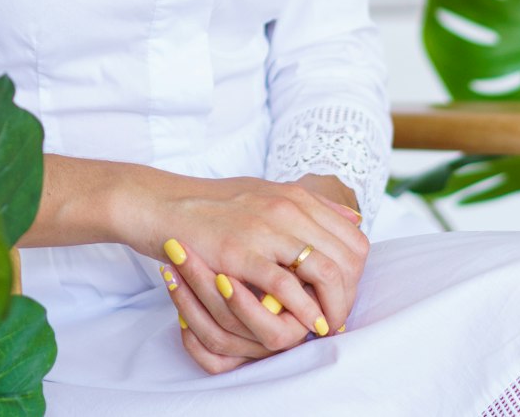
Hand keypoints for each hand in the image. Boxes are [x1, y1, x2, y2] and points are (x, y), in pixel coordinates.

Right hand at [142, 174, 367, 373]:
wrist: (163, 203)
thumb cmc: (213, 204)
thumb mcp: (268, 193)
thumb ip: (311, 206)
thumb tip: (354, 220)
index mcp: (296, 197)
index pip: (354, 239)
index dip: (356, 273)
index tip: (345, 293)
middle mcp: (287, 209)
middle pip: (347, 257)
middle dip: (350, 293)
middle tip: (337, 316)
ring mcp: (265, 229)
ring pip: (324, 271)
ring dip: (332, 306)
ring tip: (324, 325)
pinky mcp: (239, 253)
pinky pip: (285, 286)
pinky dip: (301, 309)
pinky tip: (302, 323)